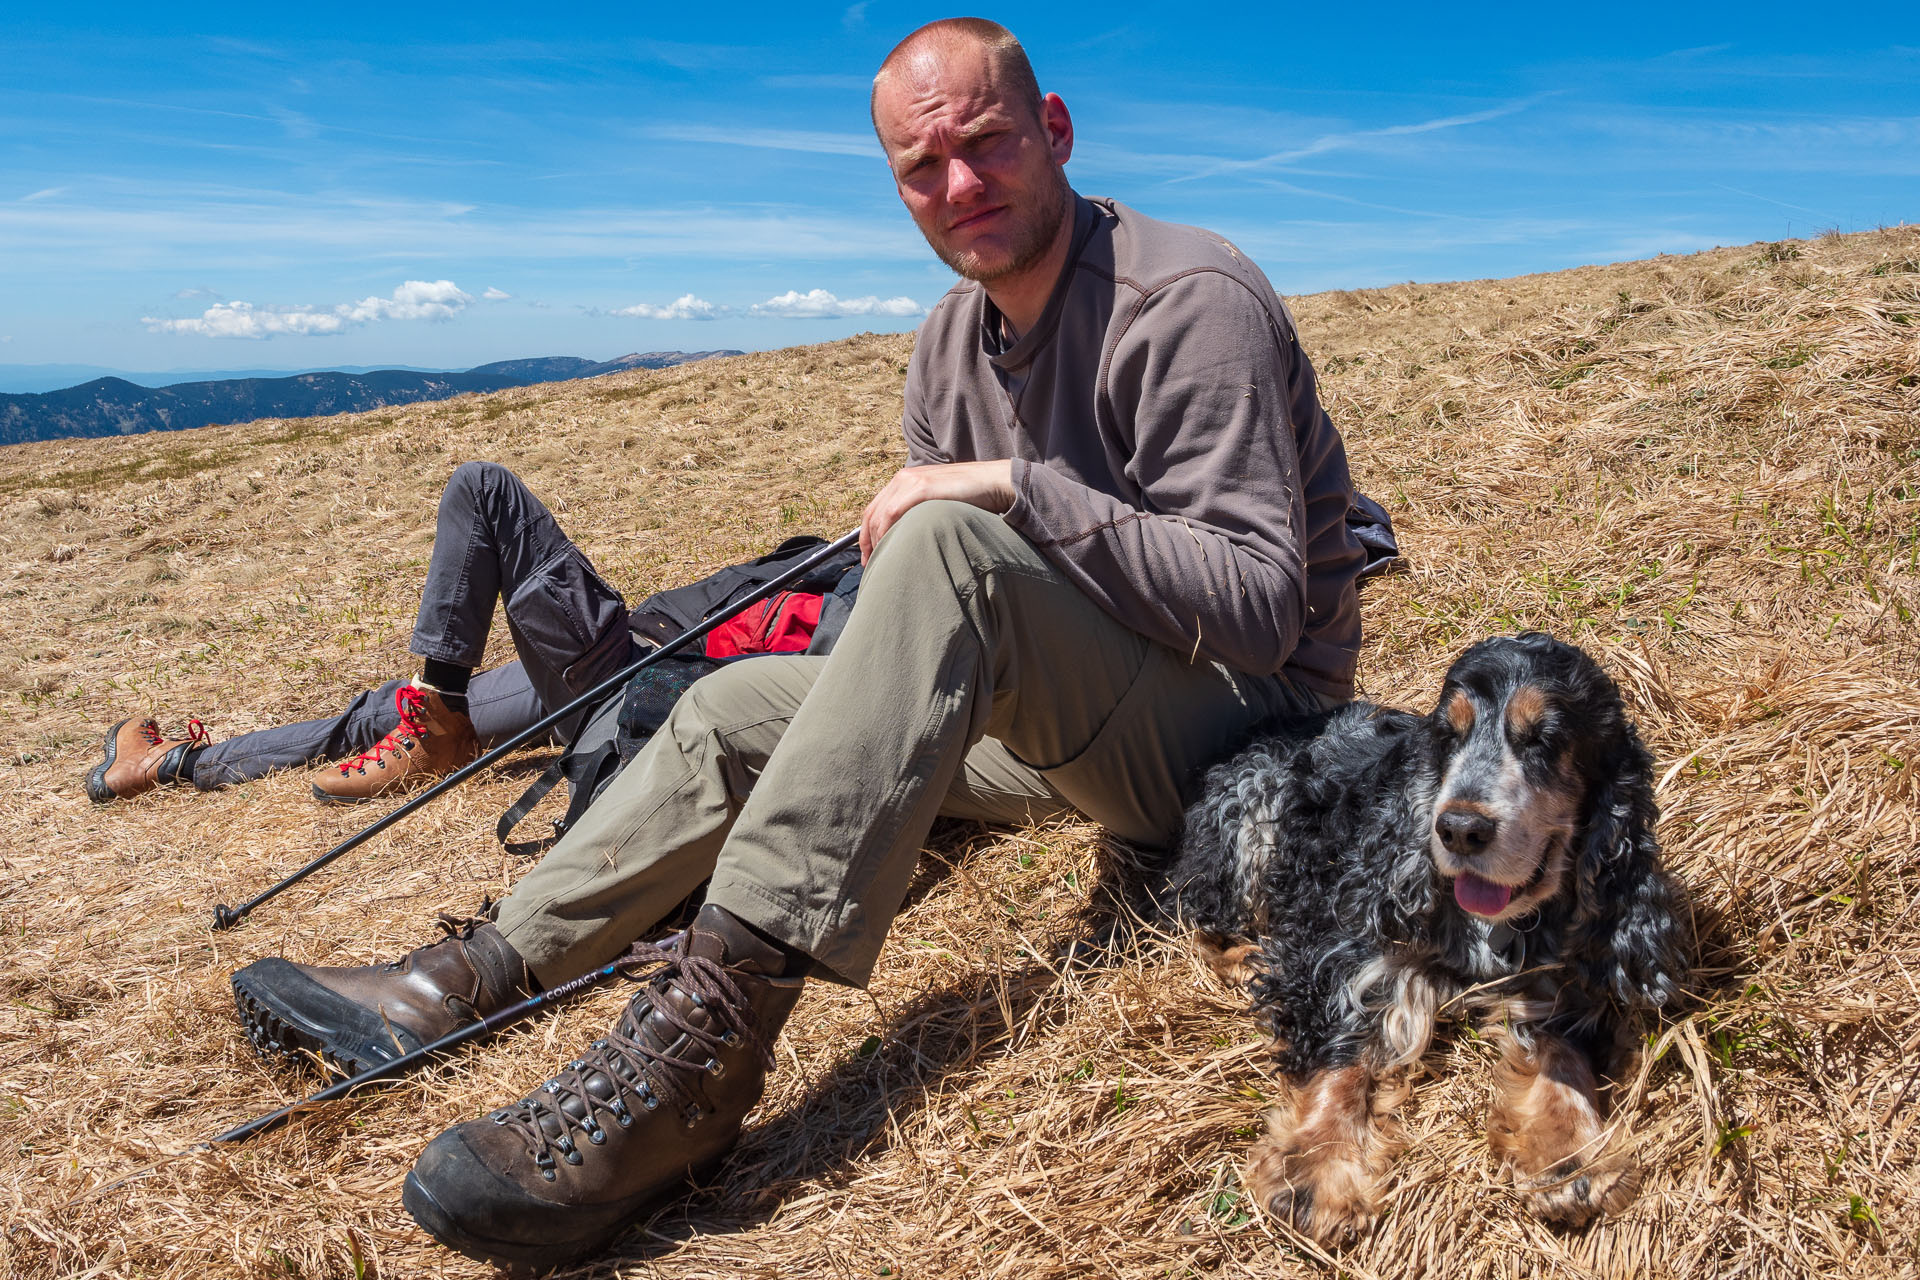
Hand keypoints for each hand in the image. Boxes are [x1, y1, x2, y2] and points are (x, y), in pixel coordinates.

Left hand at [859, 460, 1016, 562]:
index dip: (867, 534)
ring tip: (880, 562)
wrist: (993, 482)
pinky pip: (892, 512)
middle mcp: (903, 478)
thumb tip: (909, 537)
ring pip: (880, 515)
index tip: (870, 555)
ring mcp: (910, 481)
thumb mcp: (938, 503)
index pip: (875, 508)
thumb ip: (921, 513)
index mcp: (905, 480)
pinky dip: (887, 532)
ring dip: (876, 541)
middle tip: (870, 565)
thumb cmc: (972, 497)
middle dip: (868, 542)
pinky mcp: (921, 487)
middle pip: (872, 513)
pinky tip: (891, 548)